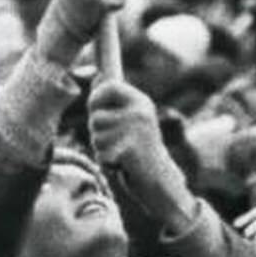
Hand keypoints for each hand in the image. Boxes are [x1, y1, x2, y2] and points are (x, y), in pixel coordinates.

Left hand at [88, 78, 191, 229]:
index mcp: (141, 102)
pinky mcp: (129, 150)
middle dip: (98, 132)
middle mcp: (140, 112)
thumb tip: (97, 77)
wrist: (161, 179)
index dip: (96, 97)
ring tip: (121, 152)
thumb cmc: (140, 148)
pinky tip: (122, 163)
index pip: (109, 86)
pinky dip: (106, 162)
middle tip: (117, 141)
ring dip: (102, 148)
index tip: (95, 109)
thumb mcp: (131, 119)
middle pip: (96, 116)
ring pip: (96, 136)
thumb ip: (114, 101)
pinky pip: (100, 153)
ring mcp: (136, 131)